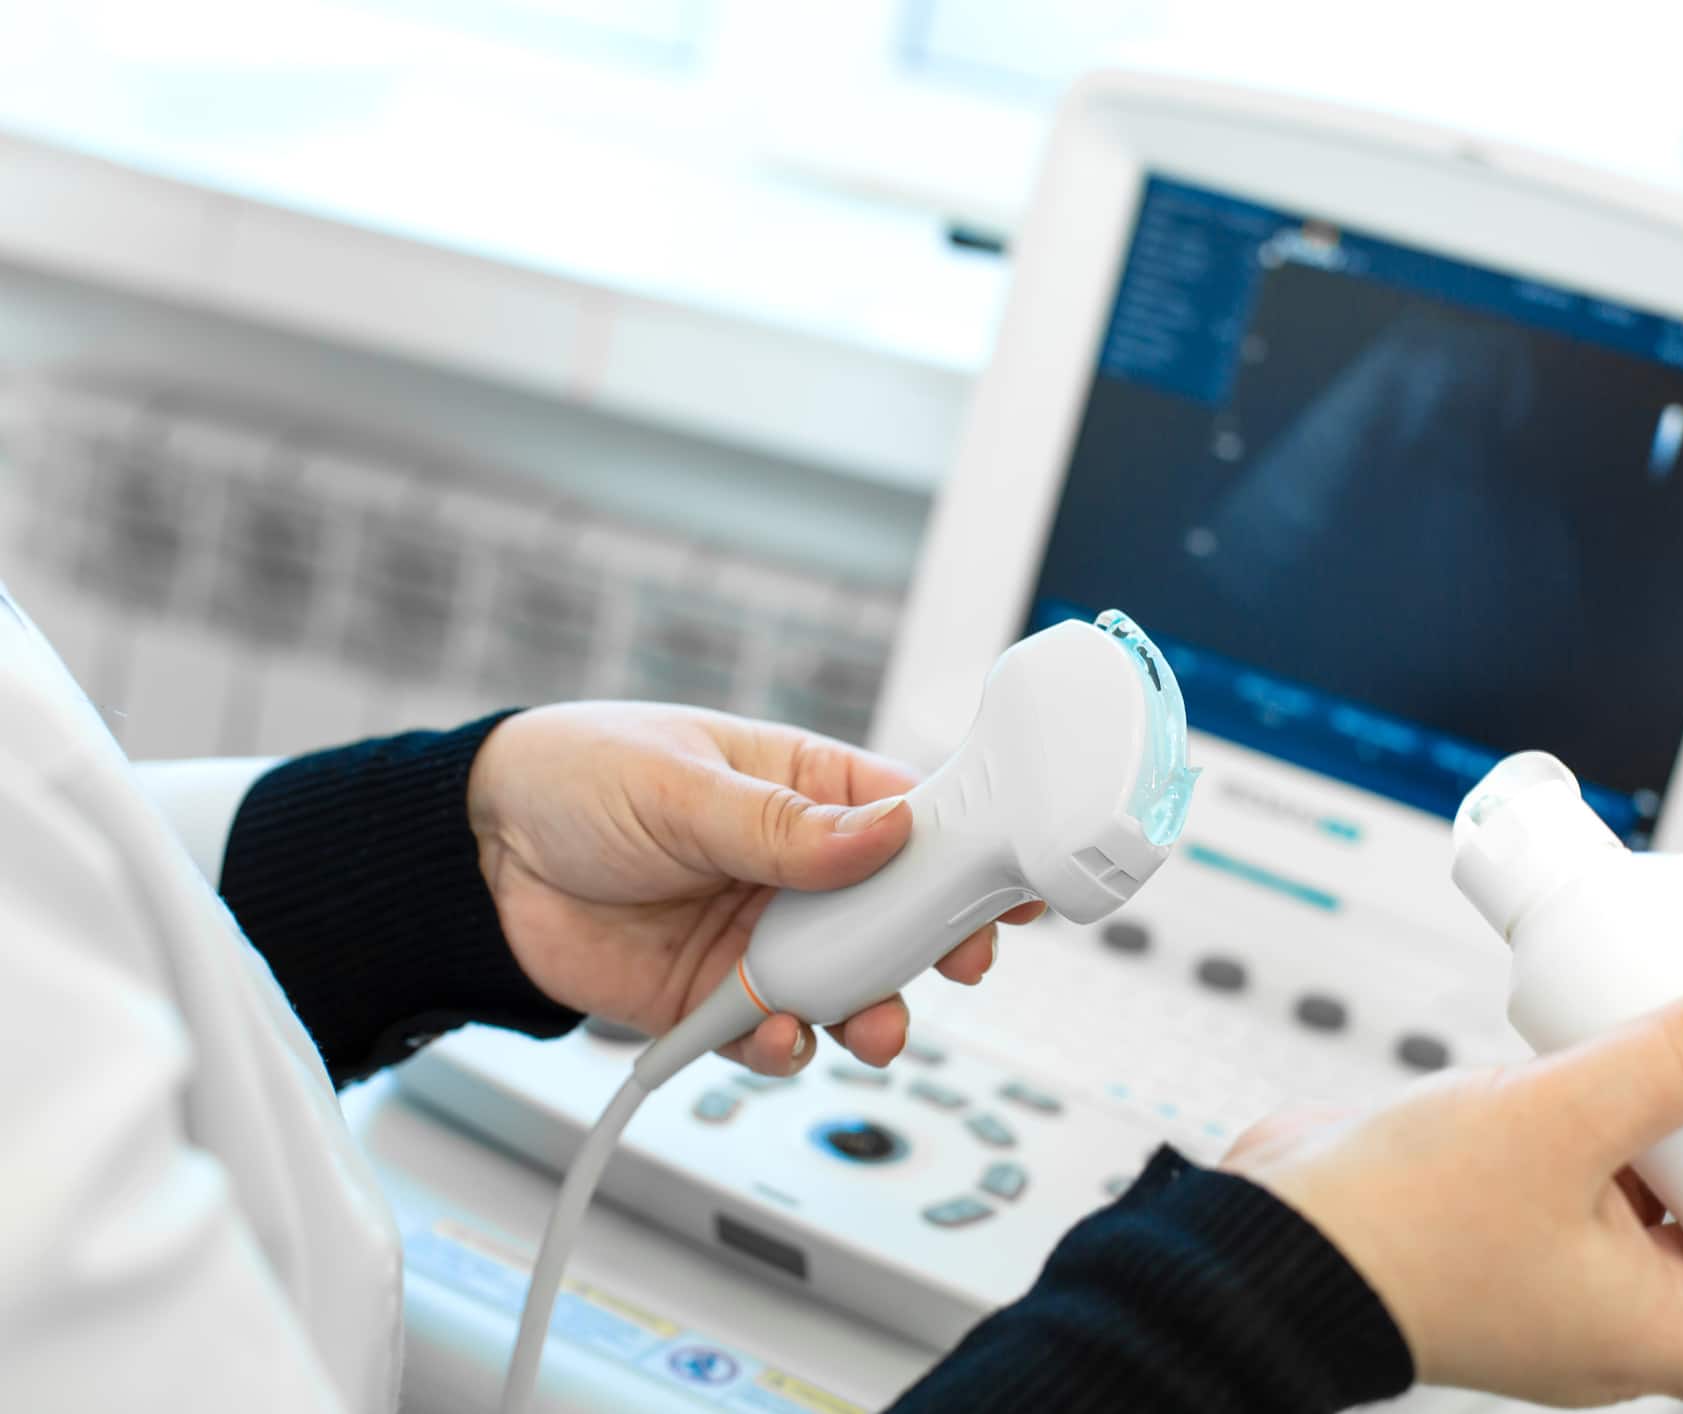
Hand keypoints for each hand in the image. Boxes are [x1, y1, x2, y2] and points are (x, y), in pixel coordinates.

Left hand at [465, 702, 1042, 1073]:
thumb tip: (883, 831)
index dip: (965, 851)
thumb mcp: (681, 784)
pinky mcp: (716, 997)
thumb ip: (782, 825)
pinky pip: (774, 1035)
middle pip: (895, 914)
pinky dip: (786, 1048)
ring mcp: (760, 937)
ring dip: (870, 1011)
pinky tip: (773, 1035)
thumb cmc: (575, 776)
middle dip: (932, 946)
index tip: (1007, 885)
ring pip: (848, 986)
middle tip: (957, 966)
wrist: (472, 858)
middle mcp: (796, 869)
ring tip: (870, 1027)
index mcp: (804, 789)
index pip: (910, 818)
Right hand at [1223, 972, 1682, 1408]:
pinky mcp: (1507, 1227)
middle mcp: (1610, 1318)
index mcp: (1646, 1333)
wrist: (1267, 1234)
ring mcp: (1557, 1275)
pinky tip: (1606, 1058)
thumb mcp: (1563, 1117)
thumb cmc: (1397, 1225)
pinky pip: (1591, 1178)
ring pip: (1661, 1205)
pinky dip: (1612, 1123)